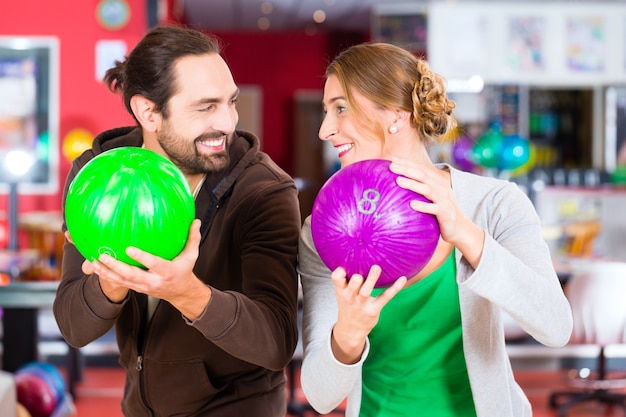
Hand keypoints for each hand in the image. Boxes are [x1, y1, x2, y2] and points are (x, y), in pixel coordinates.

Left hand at [92, 219, 210, 318]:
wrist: (180, 292)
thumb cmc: (184, 270)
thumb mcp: (191, 255)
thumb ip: (193, 238)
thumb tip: (195, 221)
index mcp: (167, 272)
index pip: (153, 264)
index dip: (141, 258)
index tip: (129, 249)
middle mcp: (153, 281)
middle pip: (132, 275)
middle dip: (116, 266)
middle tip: (103, 256)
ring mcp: (144, 286)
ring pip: (122, 281)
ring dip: (107, 272)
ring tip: (94, 261)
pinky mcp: (137, 288)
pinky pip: (120, 283)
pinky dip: (107, 276)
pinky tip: (96, 267)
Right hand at [331, 265, 405, 363]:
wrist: (350, 330)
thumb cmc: (348, 306)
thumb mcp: (342, 294)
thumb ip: (347, 280)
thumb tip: (356, 256)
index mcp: (341, 291)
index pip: (336, 278)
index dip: (339, 272)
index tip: (345, 266)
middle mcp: (350, 297)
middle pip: (354, 283)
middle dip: (358, 276)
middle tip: (363, 267)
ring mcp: (362, 304)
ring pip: (366, 290)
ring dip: (372, 278)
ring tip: (376, 267)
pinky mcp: (374, 309)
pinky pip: (385, 297)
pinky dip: (395, 288)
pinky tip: (402, 279)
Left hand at [389, 158, 483, 266]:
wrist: (461, 228)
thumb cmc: (441, 212)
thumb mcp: (432, 197)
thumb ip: (420, 189)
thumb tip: (398, 185)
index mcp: (437, 181)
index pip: (420, 169)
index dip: (407, 163)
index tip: (392, 159)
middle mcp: (441, 187)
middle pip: (422, 175)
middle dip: (406, 169)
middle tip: (391, 166)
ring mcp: (444, 199)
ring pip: (427, 189)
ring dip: (412, 184)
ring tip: (398, 181)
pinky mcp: (445, 212)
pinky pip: (433, 208)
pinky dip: (423, 206)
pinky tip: (412, 205)